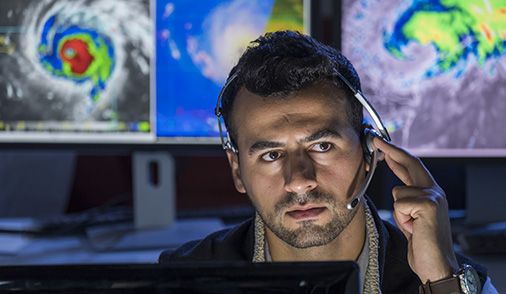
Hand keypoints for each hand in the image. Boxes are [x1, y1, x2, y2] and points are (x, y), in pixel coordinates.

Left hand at [373, 137, 458, 282]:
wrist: (436, 264)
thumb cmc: (422, 243)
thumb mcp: (411, 217)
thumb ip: (407, 200)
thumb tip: (397, 187)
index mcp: (431, 193)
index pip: (412, 167)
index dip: (397, 155)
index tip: (383, 146)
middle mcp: (435, 191)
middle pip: (411, 163)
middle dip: (391, 151)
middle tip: (376, 140)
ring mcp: (433, 196)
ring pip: (398, 192)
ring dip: (398, 211)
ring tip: (411, 226)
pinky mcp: (428, 205)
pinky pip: (399, 204)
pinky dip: (401, 218)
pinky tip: (414, 228)